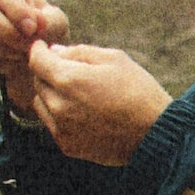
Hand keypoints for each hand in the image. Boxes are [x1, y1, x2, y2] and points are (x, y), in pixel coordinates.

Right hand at [0, 0, 69, 115]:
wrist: (38, 67)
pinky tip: (11, 69)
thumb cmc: (48, 37)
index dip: (15, 10)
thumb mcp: (57, 26)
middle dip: (6, 32)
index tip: (32, 30)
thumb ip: (49, 21)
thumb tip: (32, 23)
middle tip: (27, 48)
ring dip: (4, 53)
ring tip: (23, 59)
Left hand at [24, 43, 171, 167]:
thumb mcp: (114, 59)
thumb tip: (54, 51)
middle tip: (70, 71)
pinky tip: (82, 113)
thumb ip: (79, 52)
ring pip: (41, 102)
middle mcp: (59, 105)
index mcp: (68, 79)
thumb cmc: (139, 91)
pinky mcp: (68, 146)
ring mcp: (62, 128)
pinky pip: (52, 124)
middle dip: (48, 72)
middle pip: (38, 81)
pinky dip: (59, 115)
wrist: (157, 134)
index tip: (44, 48)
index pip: (36, 60)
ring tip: (77, 94)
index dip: (38, 50)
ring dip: (51, 94)